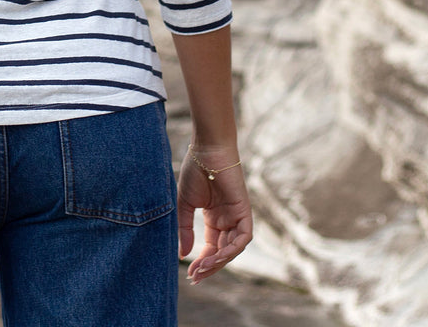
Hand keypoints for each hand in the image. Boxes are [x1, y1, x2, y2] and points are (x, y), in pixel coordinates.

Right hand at [177, 146, 252, 283]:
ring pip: (233, 248)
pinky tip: (216, 256)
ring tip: (202, 268)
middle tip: (195, 277)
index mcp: (214, 218)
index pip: (211, 247)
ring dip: (219, 261)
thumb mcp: (185, 204)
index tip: (189, 272)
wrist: (206, 150)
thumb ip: (185, 228)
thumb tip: (182, 254)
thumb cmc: (194, 171)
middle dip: (210, 266)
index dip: (202, 261)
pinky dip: (231, 249)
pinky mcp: (245, 211)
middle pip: (222, 252)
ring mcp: (237, 216)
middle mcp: (227, 220)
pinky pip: (243, 238)